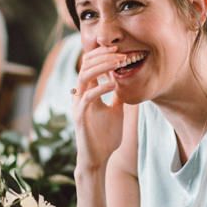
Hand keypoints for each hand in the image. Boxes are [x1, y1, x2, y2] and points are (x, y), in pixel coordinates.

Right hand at [72, 45, 126, 169]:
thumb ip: (118, 96)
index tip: (119, 49)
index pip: (90, 65)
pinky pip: (88, 96)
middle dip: (103, 56)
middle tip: (120, 52)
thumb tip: (128, 82)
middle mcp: (80, 95)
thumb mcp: (116, 110)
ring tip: (118, 62)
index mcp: (88, 92)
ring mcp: (78, 104)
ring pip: (84, 76)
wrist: (98, 157)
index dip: (102, 54)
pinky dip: (101, 87)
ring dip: (102, 66)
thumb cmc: (105, 136)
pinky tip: (114, 83)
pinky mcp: (80, 115)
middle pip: (85, 65)